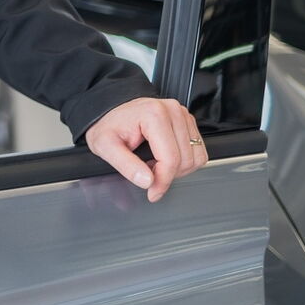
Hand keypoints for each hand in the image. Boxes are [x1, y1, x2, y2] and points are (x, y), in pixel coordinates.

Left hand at [83, 97, 207, 202]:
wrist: (109, 113)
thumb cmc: (108, 127)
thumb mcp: (105, 146)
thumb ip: (126, 166)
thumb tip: (148, 181)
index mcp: (154, 114)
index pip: (171, 159)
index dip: (162, 182)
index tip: (152, 193)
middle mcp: (172, 111)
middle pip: (185, 160)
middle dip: (168, 174)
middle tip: (147, 171)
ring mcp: (182, 115)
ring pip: (195, 158)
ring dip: (178, 169)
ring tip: (154, 163)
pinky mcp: (188, 121)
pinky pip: (198, 152)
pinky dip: (184, 162)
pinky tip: (164, 157)